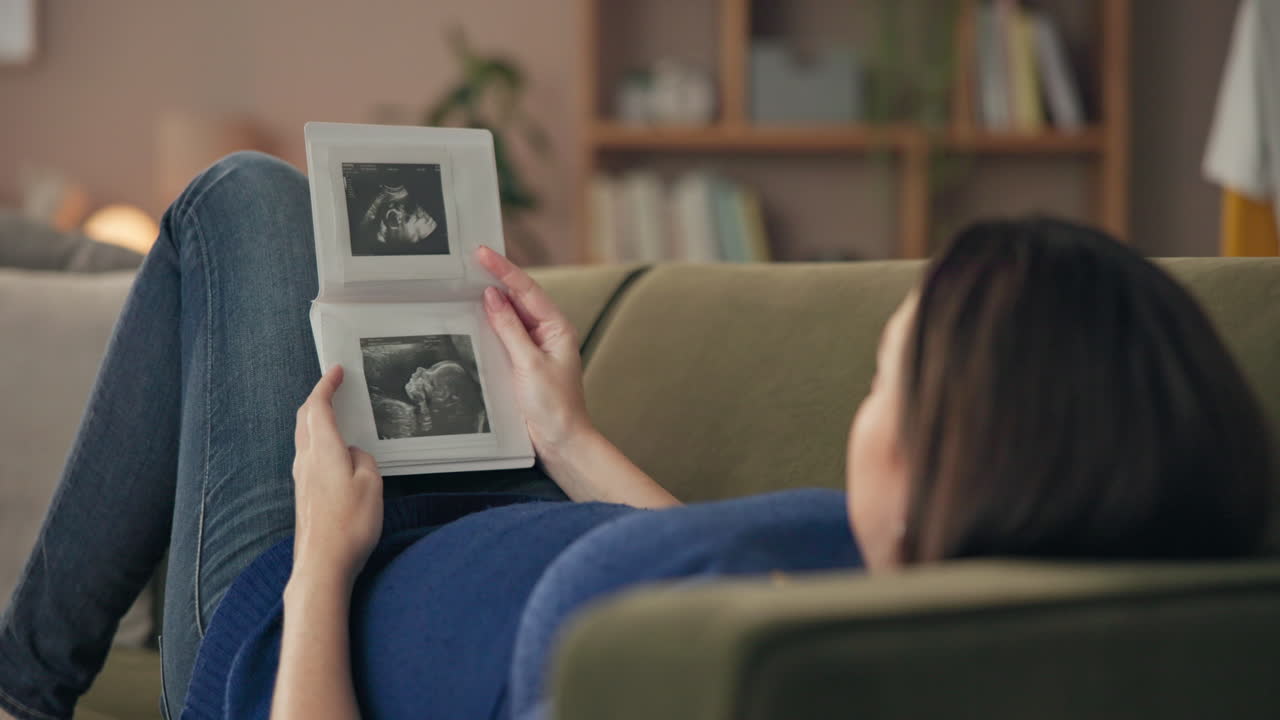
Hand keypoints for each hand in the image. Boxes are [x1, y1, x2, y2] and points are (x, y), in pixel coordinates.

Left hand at [291, 366, 382, 586]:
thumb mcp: (371, 484)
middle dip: (317, 399)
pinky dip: (318, 441)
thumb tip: (354, 454)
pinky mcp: (304, 494)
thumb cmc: (349, 524)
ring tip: (334, 416)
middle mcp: (306, 460)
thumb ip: (364, 460)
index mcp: (323, 449)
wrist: (322, 564)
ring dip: (315, 420)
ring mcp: (301, 478)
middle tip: (333, 388)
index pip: (318, 407)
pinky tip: (334, 452)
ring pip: (303, 437)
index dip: (326, 385)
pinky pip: (308, 456)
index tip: (336, 371)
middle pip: (304, 418)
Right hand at [476, 246, 592, 458]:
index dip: (503, 269)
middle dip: (496, 278)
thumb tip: (492, 297)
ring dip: (491, 301)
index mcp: (558, 327)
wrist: (562, 442)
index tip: (482, 253)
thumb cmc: (555, 407)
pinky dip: (490, 324)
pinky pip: (505, 335)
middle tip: (470, 260)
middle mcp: (549, 333)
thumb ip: (509, 328)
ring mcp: (536, 347)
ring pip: (511, 316)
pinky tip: (474, 317)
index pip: (527, 290)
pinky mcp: (525, 363)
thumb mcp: (529, 363)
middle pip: (519, 298)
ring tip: (467, 281)